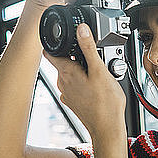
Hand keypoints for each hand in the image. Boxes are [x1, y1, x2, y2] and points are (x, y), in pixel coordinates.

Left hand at [43, 23, 126, 137]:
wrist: (107, 128)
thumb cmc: (105, 103)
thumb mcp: (100, 70)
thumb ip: (89, 48)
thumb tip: (81, 29)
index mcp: (66, 72)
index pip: (50, 52)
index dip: (56, 42)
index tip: (64, 37)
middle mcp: (63, 83)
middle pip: (63, 62)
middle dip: (75, 56)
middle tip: (92, 56)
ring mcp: (67, 94)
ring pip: (69, 74)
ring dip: (80, 69)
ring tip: (97, 72)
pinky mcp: (73, 102)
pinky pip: (75, 86)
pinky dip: (82, 82)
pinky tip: (96, 86)